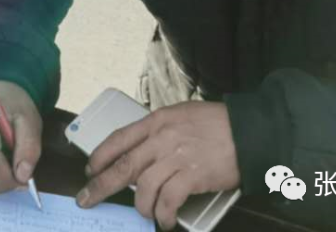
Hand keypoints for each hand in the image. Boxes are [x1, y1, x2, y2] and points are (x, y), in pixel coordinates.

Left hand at [78, 102, 239, 229]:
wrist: (248, 131)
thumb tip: (142, 151)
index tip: (90, 169)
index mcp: (157, 121)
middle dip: (101, 185)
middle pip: (123, 165)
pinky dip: (163, 214)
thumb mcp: (181, 116)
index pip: (119, 138)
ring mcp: (176, 157)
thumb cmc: (217, 124)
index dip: (100, 156)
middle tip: (87, 199)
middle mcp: (162, 138)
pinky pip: (168, 200)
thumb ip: (160, 131)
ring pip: (143, 187)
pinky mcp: (193, 176)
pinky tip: (164, 219)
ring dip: (141, 206)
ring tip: (146, 213)